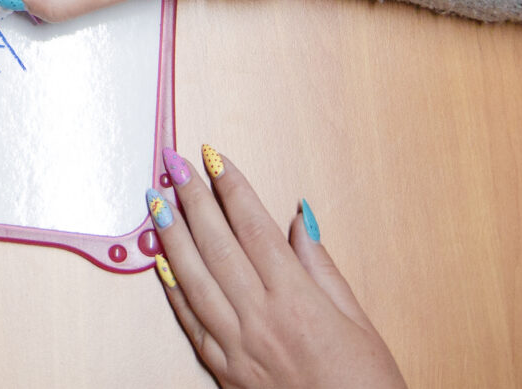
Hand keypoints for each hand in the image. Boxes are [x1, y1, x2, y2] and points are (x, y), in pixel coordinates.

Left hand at [148, 148, 404, 388]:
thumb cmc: (366, 386)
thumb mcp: (357, 320)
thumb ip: (321, 267)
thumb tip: (299, 219)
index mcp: (295, 299)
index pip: (253, 226)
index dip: (231, 186)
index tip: (213, 156)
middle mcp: (259, 318)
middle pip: (217, 243)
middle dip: (192, 197)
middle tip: (173, 162)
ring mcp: (236, 346)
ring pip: (194, 277)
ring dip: (172, 234)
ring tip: (156, 200)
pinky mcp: (224, 370)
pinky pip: (190, 321)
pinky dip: (173, 288)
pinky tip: (161, 262)